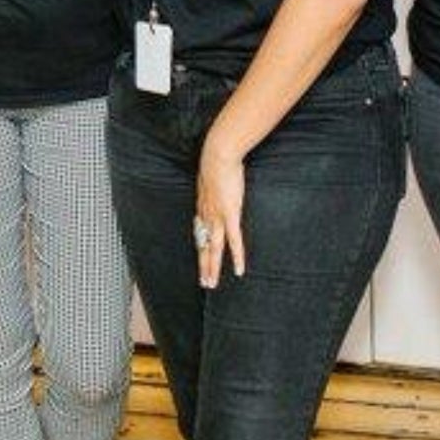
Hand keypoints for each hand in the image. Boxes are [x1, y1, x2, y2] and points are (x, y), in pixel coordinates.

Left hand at [194, 138, 246, 288]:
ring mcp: (217, 217)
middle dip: (203, 265)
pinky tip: (239, 271)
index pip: (200, 233)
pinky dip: (237, 257)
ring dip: (212, 267)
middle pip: (203, 246)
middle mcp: (207, 216)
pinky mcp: (230, 215)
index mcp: (203, 207)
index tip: (201, 259)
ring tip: (211, 284)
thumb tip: (216, 182)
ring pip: (214, 249)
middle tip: (204, 282)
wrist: (217, 155)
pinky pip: (234, 242)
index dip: (201, 248)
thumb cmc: (216, 161)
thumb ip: (213, 184)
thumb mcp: (210, 175)